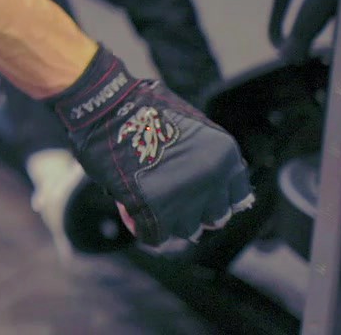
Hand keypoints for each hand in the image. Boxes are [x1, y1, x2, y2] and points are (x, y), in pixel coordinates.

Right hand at [46, 47, 253, 246]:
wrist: (102, 104)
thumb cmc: (137, 109)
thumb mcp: (188, 127)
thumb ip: (203, 158)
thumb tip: (205, 192)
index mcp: (224, 155)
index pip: (238, 197)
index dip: (217, 199)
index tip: (203, 199)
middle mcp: (213, 178)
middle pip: (214, 217)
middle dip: (193, 212)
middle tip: (170, 199)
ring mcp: (186, 196)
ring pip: (186, 229)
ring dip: (166, 218)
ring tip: (145, 198)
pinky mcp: (156, 211)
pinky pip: (154, 236)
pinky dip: (141, 227)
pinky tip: (129, 209)